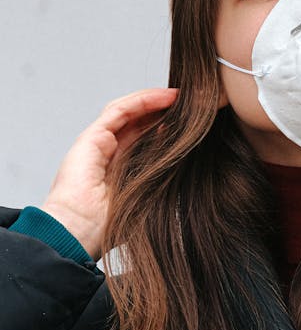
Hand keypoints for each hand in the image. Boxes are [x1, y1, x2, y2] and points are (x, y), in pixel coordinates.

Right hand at [41, 88, 178, 258]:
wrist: (79, 232)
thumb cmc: (110, 226)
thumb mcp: (147, 198)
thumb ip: (161, 178)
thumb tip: (186, 160)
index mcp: (120, 169)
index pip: (145, 139)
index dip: (166, 128)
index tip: (192, 123)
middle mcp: (108, 154)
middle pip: (138, 122)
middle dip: (163, 111)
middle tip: (191, 105)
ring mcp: (97, 143)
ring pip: (128, 112)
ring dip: (154, 100)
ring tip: (179, 97)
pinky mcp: (91, 137)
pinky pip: (120, 111)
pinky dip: (142, 101)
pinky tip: (164, 97)